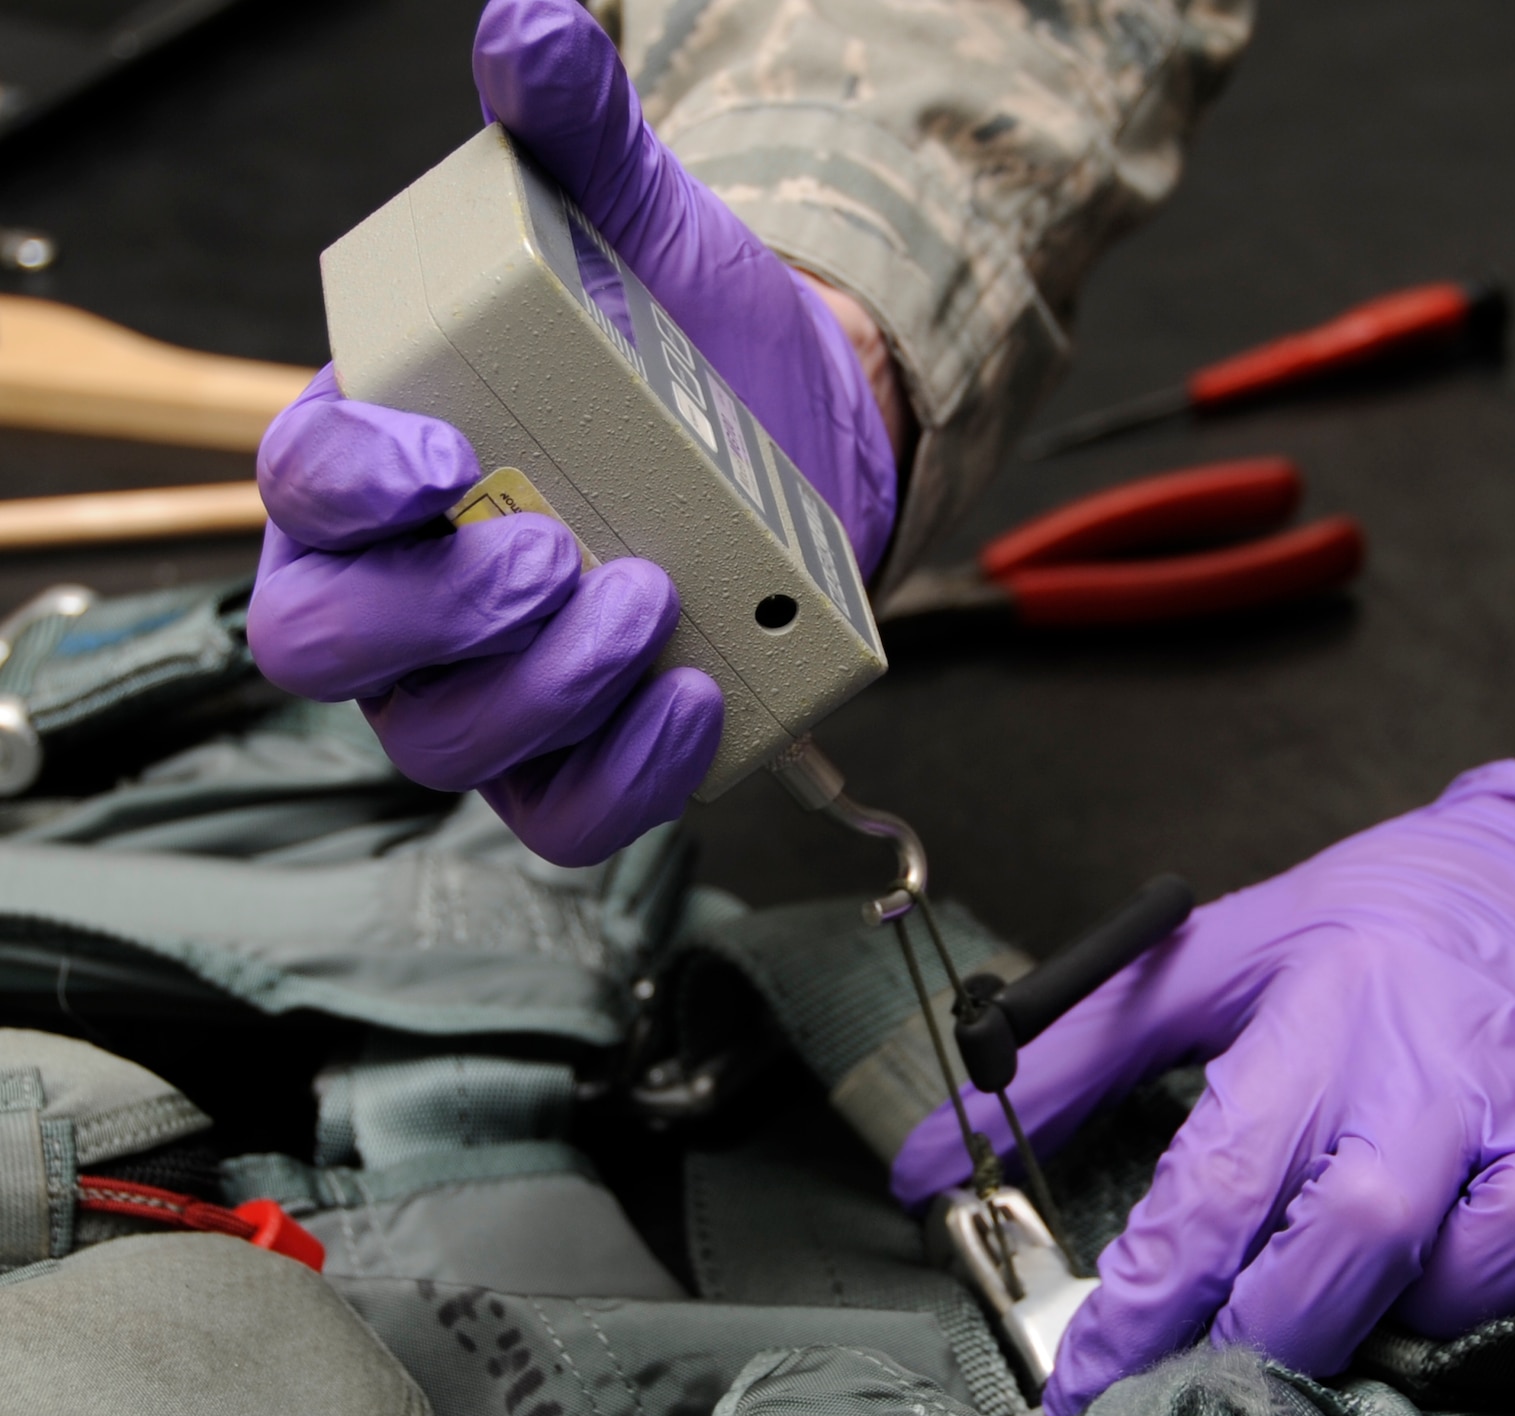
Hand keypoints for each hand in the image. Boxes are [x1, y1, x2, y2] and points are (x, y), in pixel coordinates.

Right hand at [248, 0, 899, 865]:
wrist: (795, 421)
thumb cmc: (678, 331)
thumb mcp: (631, 219)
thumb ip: (570, 135)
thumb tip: (533, 34)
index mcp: (379, 462)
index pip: (293, 494)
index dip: (343, 491)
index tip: (442, 452)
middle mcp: (405, 587)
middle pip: (331, 647)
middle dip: (435, 615)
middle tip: (561, 554)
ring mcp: (487, 682)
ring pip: (445, 744)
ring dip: (545, 689)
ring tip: (656, 601)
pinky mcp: (583, 746)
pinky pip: (564, 813)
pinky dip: (625, 776)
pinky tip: (700, 697)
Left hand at [893, 758, 1514, 1415]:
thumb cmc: (1387, 923)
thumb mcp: (1220, 955)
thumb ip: (1079, 1054)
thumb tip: (933, 1159)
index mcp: (1327, 1015)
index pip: (1219, 1185)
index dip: (1144, 1303)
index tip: (1089, 1376)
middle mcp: (1443, 1073)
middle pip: (1351, 1242)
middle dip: (1267, 1333)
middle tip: (1212, 1372)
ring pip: (1489, 1274)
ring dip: (1414, 1316)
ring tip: (1366, 1298)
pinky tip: (1499, 1288)